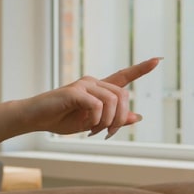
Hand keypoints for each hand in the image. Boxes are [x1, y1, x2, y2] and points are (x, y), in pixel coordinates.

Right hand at [19, 58, 158, 137]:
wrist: (34, 118)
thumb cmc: (61, 119)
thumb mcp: (92, 123)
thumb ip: (114, 119)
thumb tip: (138, 117)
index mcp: (99, 89)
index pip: (124, 76)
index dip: (141, 69)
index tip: (158, 60)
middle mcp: (93, 83)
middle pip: (123, 95)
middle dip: (120, 118)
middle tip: (108, 134)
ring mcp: (84, 85)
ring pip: (112, 101)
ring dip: (108, 121)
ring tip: (94, 131)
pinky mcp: (74, 91)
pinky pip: (97, 106)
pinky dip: (94, 120)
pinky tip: (84, 126)